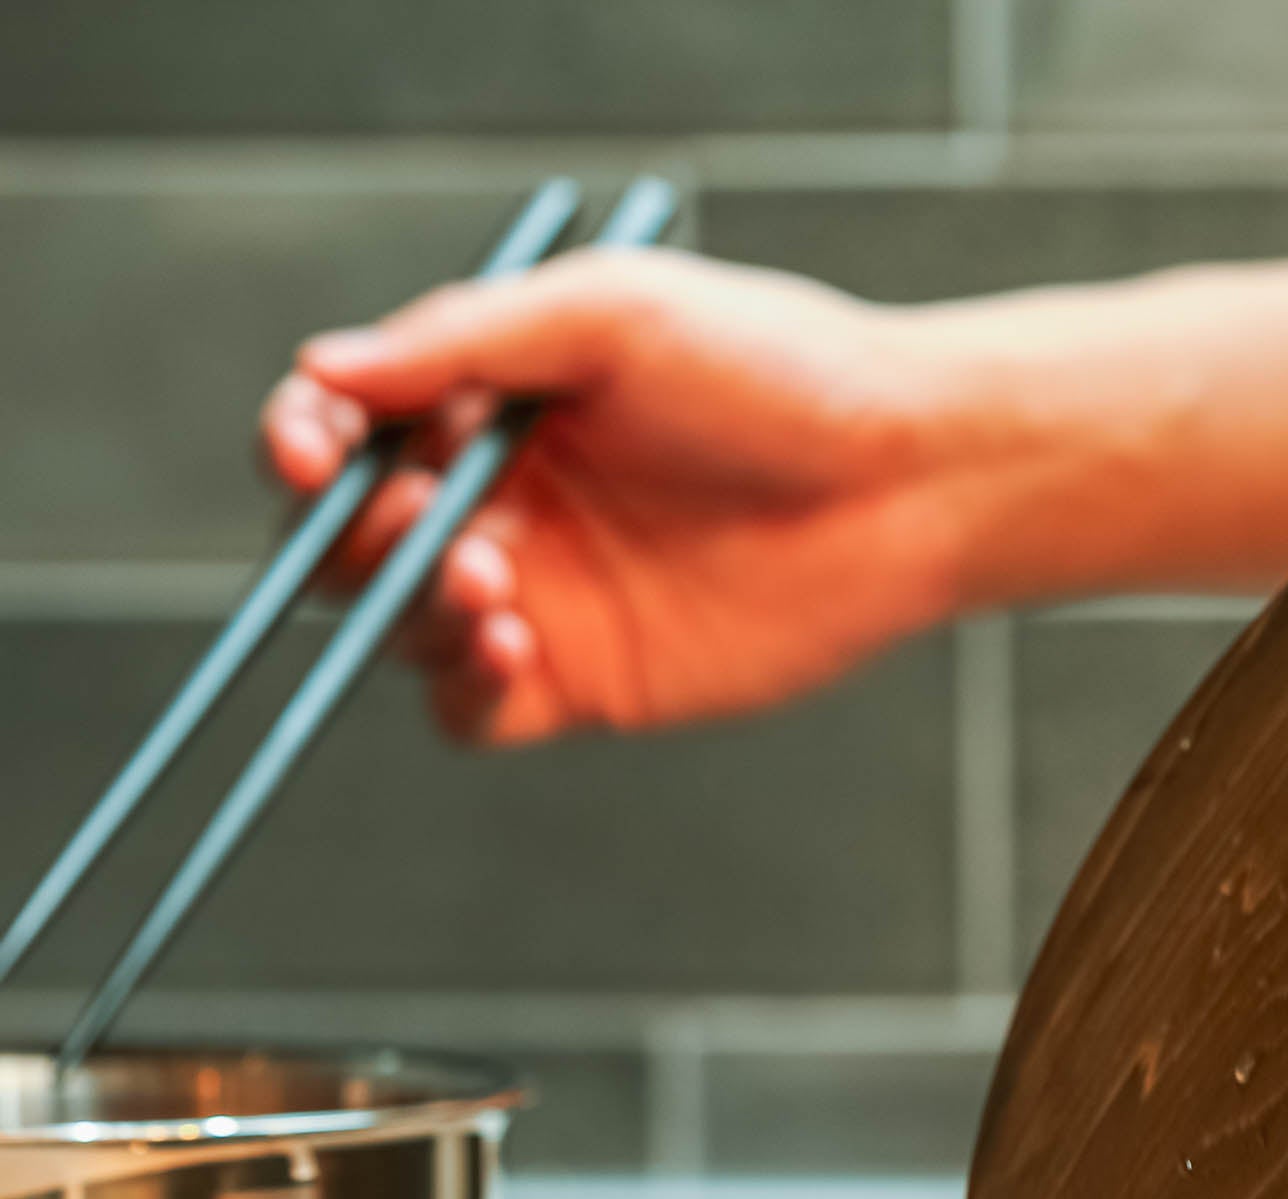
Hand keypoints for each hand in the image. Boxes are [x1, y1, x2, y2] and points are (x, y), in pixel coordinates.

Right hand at [261, 247, 985, 743]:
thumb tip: (323, 372)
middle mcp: (504, 503)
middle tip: (414, 519)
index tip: (309, 449)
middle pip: (350, 539)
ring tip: (485, 576)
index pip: (348, 429)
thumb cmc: (775, 373)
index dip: (302, 440)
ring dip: (408, 607)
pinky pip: (477, 711)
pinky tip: (517, 645)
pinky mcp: (592, 684)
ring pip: (401, 629)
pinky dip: (465, 686)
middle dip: (347, 533)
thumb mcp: (612, 314)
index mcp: (493, 404)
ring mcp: (544, 599)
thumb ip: (466, 341)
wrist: (901, 479)